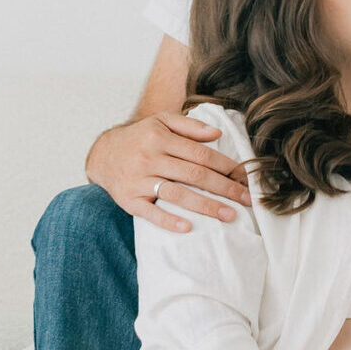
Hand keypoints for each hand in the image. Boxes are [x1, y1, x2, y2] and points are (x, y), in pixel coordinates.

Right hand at [87, 112, 250, 228]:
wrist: (102, 154)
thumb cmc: (139, 138)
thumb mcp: (160, 122)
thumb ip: (189, 126)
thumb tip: (218, 133)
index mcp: (160, 138)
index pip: (200, 153)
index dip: (225, 166)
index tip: (245, 178)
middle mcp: (149, 158)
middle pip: (194, 174)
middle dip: (224, 188)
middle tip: (247, 200)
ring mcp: (139, 181)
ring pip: (177, 194)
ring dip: (206, 206)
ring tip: (229, 215)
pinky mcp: (129, 201)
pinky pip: (151, 213)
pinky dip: (169, 221)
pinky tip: (188, 227)